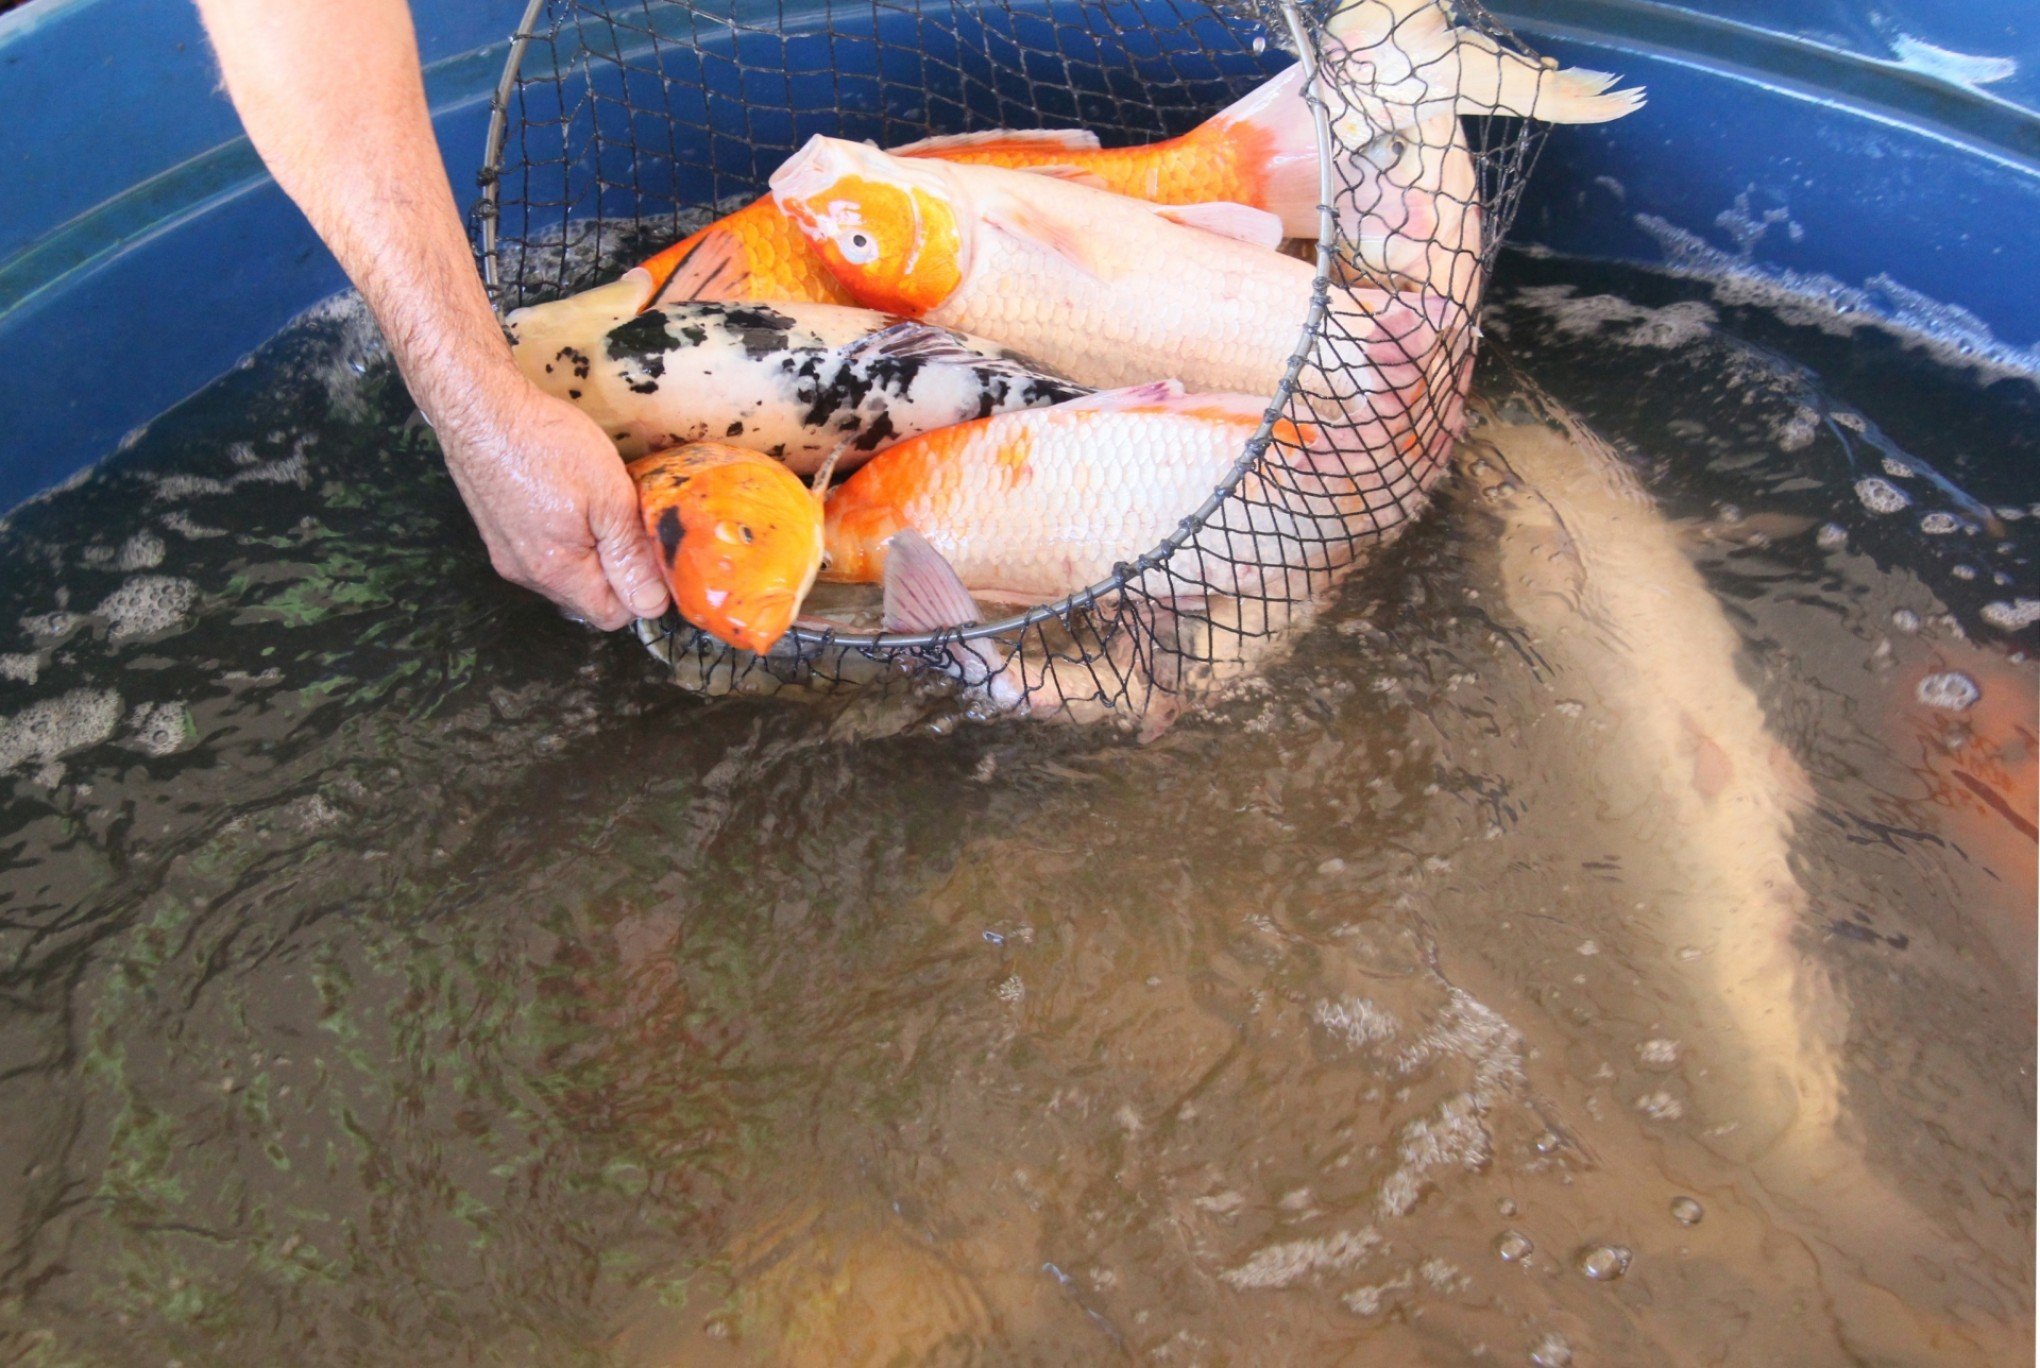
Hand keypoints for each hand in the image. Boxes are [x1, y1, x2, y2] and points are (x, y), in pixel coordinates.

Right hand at [436, 377, 670, 630]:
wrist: (481, 407)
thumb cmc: (545, 444)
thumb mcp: (609, 498)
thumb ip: (630, 557)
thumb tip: (652, 605)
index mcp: (557, 572)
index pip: (612, 615)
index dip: (641, 590)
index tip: (653, 553)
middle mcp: (527, 574)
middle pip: (588, 598)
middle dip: (617, 570)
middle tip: (629, 521)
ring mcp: (507, 554)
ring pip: (567, 574)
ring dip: (592, 551)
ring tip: (599, 506)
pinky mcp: (498, 532)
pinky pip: (543, 552)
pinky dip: (566, 536)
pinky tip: (570, 498)